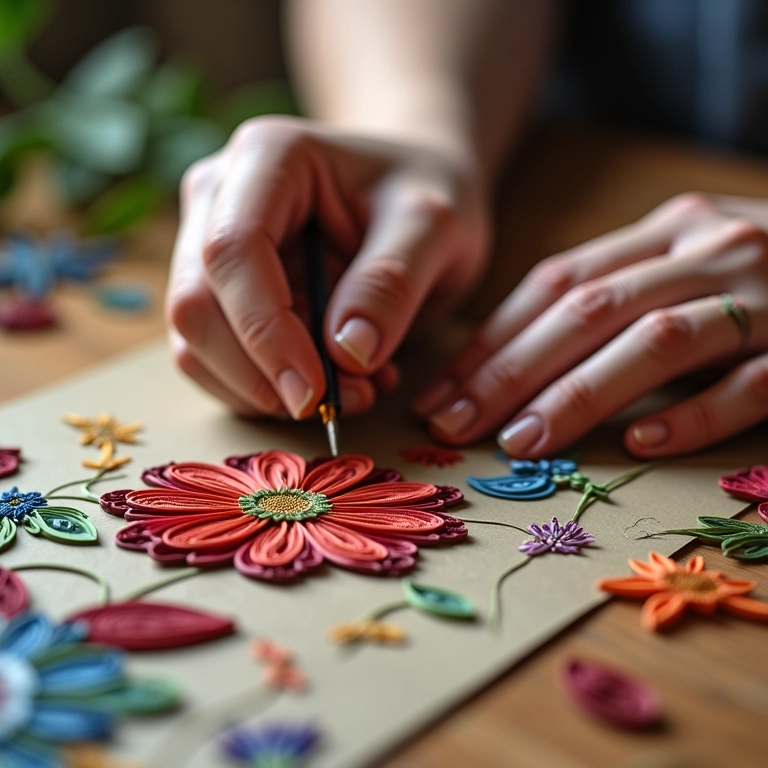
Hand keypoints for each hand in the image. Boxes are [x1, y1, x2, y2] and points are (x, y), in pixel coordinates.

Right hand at [167, 116, 487, 418]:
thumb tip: (347, 354)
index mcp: (268, 158)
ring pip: (194, 343)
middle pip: (196, 303)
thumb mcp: (434, 228)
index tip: (315, 392)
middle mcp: (220, 198)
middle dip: (260, 374)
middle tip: (338, 405)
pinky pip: (214, 360)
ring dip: (263, 391)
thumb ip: (391, 283)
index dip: (265, 331)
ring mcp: (210, 246)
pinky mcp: (220, 294)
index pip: (233, 251)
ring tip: (352, 391)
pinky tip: (332, 384)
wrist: (416, 201)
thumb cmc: (425, 198)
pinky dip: (265, 391)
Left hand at [414, 193, 767, 456]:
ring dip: (581, 394)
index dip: (492, 339)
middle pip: (588, 310)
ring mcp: (764, 294)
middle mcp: (707, 250)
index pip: (554, 283)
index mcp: (663, 231)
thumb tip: (513, 361)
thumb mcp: (679, 262)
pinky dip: (693, 413)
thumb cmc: (755, 273)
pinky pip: (750, 381)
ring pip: (657, 340)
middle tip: (455, 425)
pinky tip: (640, 443)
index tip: (442, 390)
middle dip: (512, 371)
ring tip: (524, 442)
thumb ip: (613, 294)